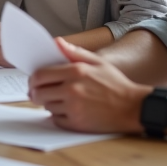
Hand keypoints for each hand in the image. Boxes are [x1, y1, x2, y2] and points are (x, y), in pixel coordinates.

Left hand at [28, 38, 149, 133]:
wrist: (133, 108)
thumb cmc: (116, 84)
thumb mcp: (98, 62)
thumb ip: (74, 52)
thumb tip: (56, 42)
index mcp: (76, 72)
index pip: (40, 75)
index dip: (33, 79)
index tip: (35, 81)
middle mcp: (72, 90)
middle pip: (38, 92)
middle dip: (36, 92)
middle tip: (40, 92)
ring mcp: (74, 108)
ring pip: (47, 106)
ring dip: (49, 103)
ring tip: (62, 100)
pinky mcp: (77, 123)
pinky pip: (56, 119)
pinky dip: (58, 116)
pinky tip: (68, 110)